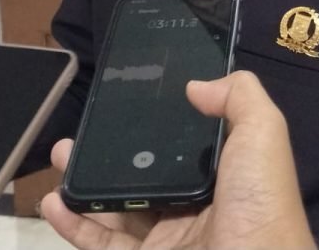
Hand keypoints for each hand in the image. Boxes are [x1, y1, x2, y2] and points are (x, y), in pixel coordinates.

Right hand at [39, 70, 315, 248]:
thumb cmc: (259, 203)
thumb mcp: (263, 135)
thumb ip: (240, 98)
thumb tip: (197, 84)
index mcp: (224, 174)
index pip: (183, 143)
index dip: (156, 124)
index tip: (124, 100)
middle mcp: (194, 205)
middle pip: (143, 174)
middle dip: (109, 153)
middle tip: (79, 131)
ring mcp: (167, 237)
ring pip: (117, 207)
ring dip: (84, 183)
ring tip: (60, 156)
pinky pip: (102, 242)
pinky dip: (74, 223)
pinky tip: (55, 202)